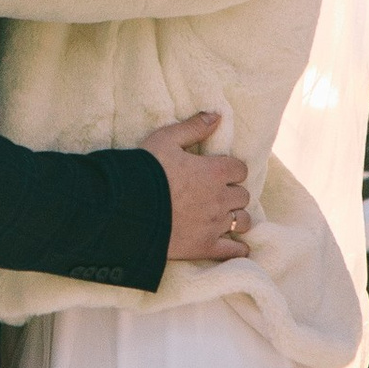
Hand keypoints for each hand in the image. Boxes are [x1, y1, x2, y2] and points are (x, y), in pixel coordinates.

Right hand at [143, 115, 253, 266]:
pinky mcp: (205, 247)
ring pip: (242, 221)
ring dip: (236, 218)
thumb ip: (193, 127)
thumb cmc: (144, 171)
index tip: (219, 172)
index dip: (231, 170)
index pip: (240, 169)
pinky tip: (236, 247)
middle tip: (218, 195)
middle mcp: (220, 198)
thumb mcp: (165, 140)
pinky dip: (238, 249)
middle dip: (233, 194)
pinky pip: (233, 251)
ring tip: (225, 218)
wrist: (125, 208)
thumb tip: (216, 116)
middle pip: (242, 196)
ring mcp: (214, 224)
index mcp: (214, 171)